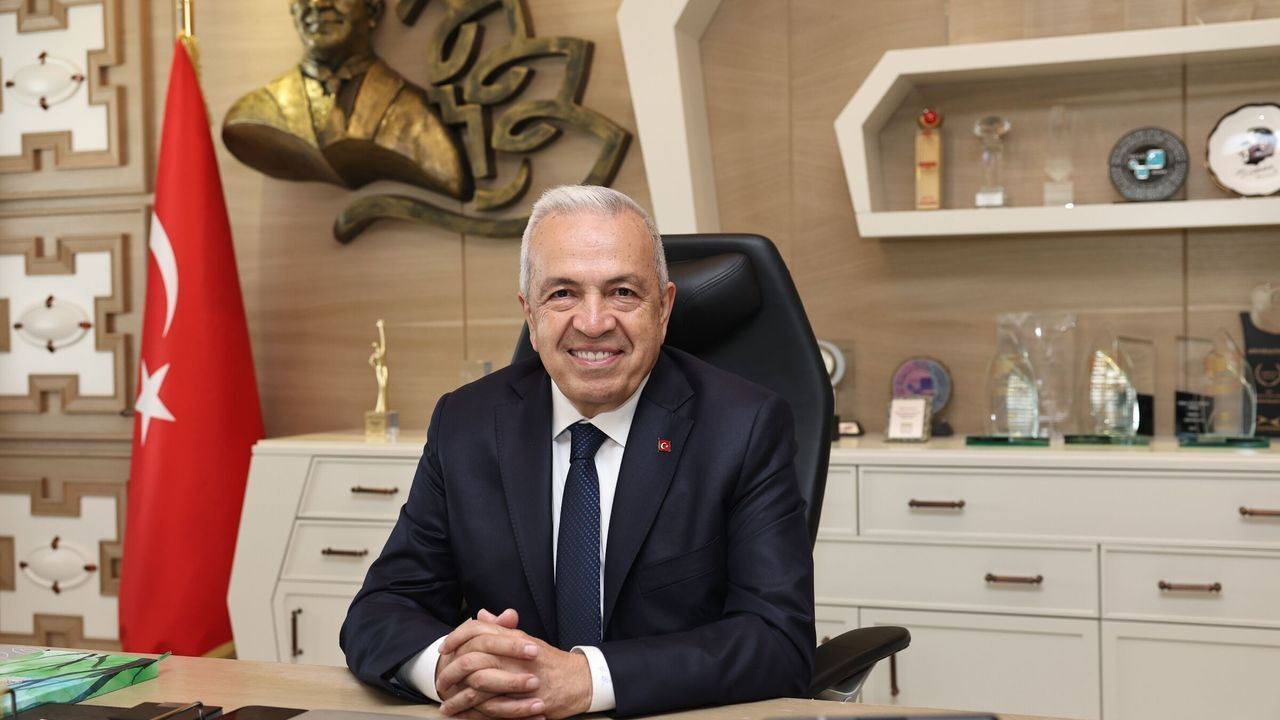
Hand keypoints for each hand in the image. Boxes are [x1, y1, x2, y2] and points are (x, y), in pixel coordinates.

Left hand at [436, 609, 592, 719]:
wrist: (579, 680)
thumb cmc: (551, 662)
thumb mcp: (526, 640)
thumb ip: (502, 629)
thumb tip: (482, 616)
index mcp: (513, 638)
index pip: (476, 631)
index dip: (456, 638)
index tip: (444, 649)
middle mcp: (513, 656)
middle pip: (471, 659)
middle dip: (450, 673)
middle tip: (440, 682)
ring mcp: (517, 679)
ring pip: (477, 687)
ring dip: (457, 698)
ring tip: (446, 705)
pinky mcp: (522, 701)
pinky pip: (490, 709)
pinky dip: (472, 715)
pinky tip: (462, 717)